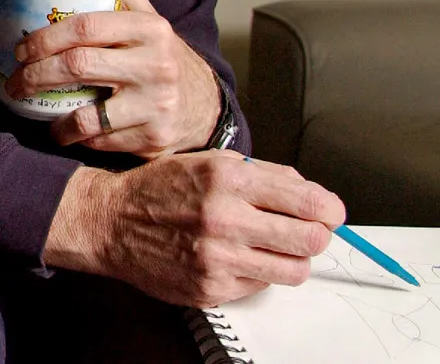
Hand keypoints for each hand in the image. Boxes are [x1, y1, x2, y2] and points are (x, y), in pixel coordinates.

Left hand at [6, 0, 220, 156]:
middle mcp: (155, 64)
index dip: (46, 38)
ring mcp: (155, 105)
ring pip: (87, 115)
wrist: (205, 104)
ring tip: (35, 111)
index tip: (21, 49)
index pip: (86, 27)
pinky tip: (68, 131)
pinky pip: (102, 141)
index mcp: (150, 28)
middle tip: (15, 82)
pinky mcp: (154, 139)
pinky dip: (78, 137)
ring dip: (53, 118)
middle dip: (36, 74)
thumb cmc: (163, 56)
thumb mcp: (151, 20)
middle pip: (78, 66)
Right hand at [43, 150, 344, 305]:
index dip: (329, 209)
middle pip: (309, 239)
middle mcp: (226, 218)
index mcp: (228, 178)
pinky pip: (261, 286)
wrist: (114, 221)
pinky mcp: (213, 289)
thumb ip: (262, 174)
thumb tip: (308, 192)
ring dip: (294, 258)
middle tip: (312, 231)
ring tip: (278, 245)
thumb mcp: (210, 161)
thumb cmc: (162, 188)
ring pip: (293, 270)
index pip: (304, 200)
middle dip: (318, 235)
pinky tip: (240, 256)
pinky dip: (259, 272)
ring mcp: (219, 258)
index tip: (333, 212)